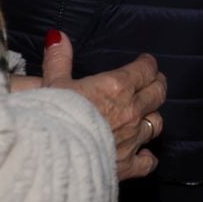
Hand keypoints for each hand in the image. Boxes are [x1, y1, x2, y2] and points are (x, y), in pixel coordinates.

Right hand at [40, 32, 167, 181]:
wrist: (45, 158)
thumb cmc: (49, 117)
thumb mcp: (51, 84)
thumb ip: (58, 59)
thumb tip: (57, 35)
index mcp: (117, 86)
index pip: (145, 69)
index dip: (147, 65)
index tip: (145, 63)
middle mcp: (131, 111)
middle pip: (157, 93)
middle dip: (156, 85)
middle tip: (152, 83)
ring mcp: (132, 139)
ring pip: (155, 124)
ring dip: (151, 118)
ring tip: (145, 115)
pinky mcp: (127, 165)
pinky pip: (148, 162)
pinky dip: (147, 158)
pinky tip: (144, 156)